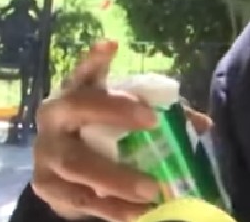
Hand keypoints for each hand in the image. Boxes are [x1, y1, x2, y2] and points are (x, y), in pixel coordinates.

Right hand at [30, 40, 162, 221]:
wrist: (64, 174)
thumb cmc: (105, 134)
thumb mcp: (129, 120)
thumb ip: (164, 116)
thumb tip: (204, 125)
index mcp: (78, 91)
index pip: (85, 70)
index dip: (95, 59)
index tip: (111, 45)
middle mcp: (56, 116)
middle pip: (77, 108)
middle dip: (113, 111)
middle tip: (152, 121)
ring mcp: (46, 152)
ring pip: (76, 163)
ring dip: (116, 177)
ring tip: (151, 189)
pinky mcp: (46, 185)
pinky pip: (78, 198)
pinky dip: (111, 208)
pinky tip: (136, 213)